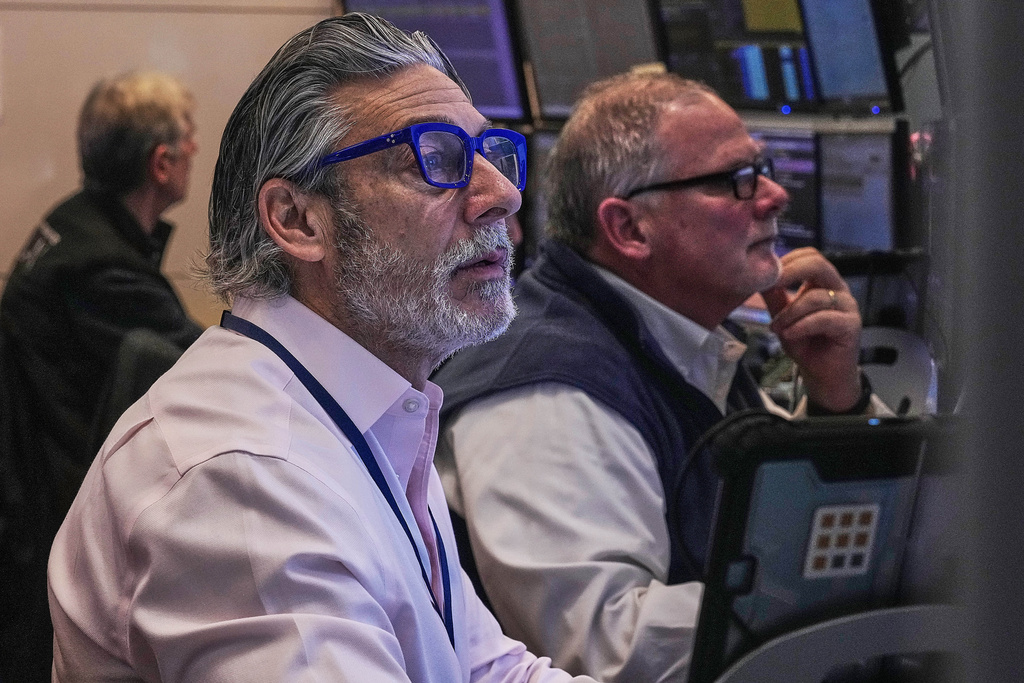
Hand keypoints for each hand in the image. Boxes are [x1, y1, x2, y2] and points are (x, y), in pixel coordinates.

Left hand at [760, 248, 862, 411]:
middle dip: (790, 272)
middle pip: (818, 264)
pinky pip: (824, 318)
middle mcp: (838, 289)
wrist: (822, 374)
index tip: (765, 274)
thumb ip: (774, 297)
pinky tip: (789, 335)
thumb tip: (759, 277)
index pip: (809, 255)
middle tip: (770, 286)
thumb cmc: (805, 343)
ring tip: (776, 328)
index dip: (787, 260)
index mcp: (822, 282)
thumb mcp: (783, 317)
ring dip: (789, 313)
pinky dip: (801, 326)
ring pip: (815, 297)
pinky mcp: (851, 325)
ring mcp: (847, 306)